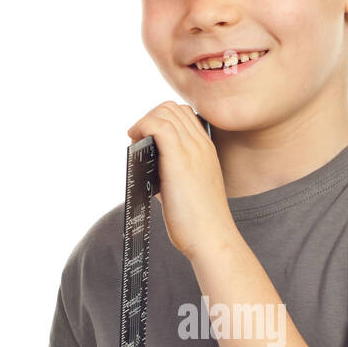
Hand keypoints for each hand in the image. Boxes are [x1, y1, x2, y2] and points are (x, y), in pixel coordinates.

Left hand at [126, 102, 236, 259]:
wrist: (212, 237)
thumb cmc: (199, 222)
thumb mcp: (188, 189)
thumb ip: (172, 173)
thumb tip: (148, 165)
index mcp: (207, 150)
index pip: (183, 115)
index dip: (161, 120)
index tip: (148, 140)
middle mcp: (201, 145)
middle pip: (172, 108)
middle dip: (150, 119)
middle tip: (138, 141)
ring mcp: (192, 149)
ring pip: (164, 112)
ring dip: (143, 123)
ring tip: (135, 143)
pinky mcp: (179, 159)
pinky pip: (157, 125)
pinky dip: (141, 127)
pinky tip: (135, 143)